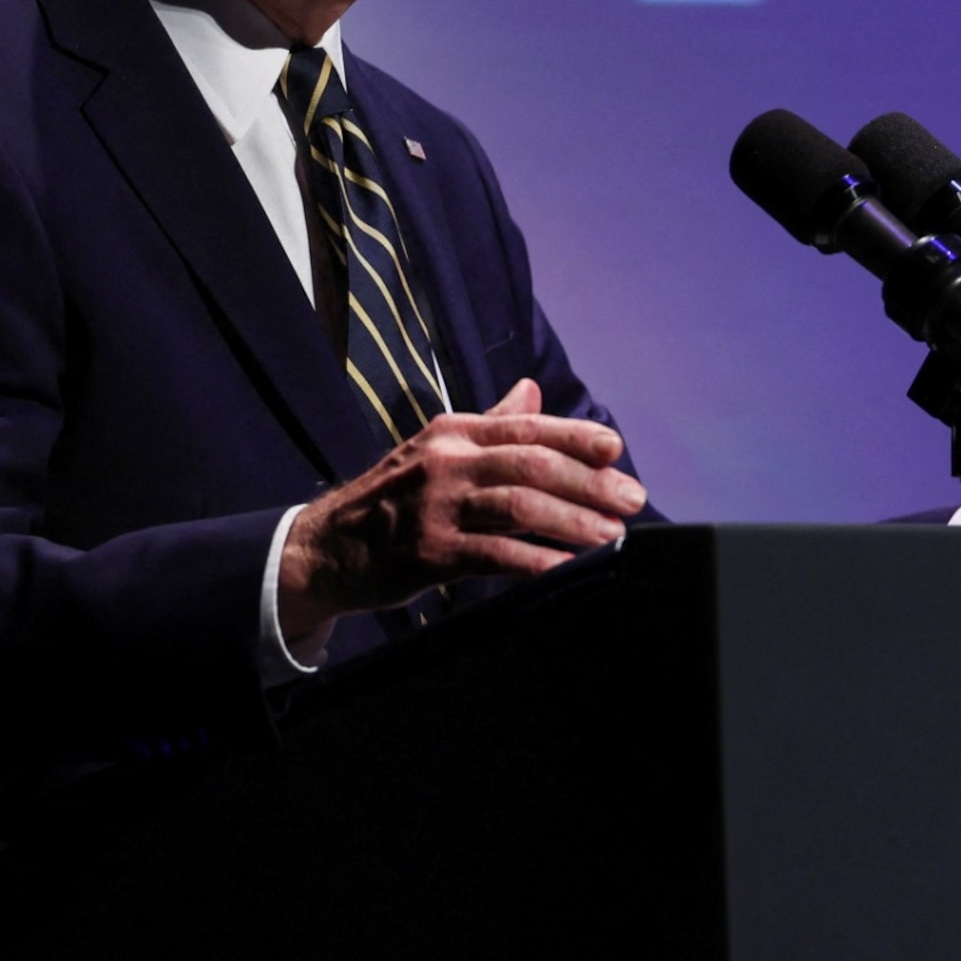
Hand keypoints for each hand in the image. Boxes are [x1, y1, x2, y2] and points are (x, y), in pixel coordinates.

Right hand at [276, 378, 643, 634]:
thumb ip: (492, 424)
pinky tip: (567, 569)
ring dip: (573, 521)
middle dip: (589, 481)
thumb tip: (533, 391)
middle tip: (631, 499)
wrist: (328, 546)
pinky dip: (536, 562)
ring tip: (612, 536)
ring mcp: (437, 507)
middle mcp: (447, 461)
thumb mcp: (439, 449)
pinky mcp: (430, 553)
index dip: (575, 436)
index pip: (526, 426)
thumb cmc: (395, 497)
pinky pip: (495, 556)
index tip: (616, 449)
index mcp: (454, 432)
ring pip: (518, 506)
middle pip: (531, 463)